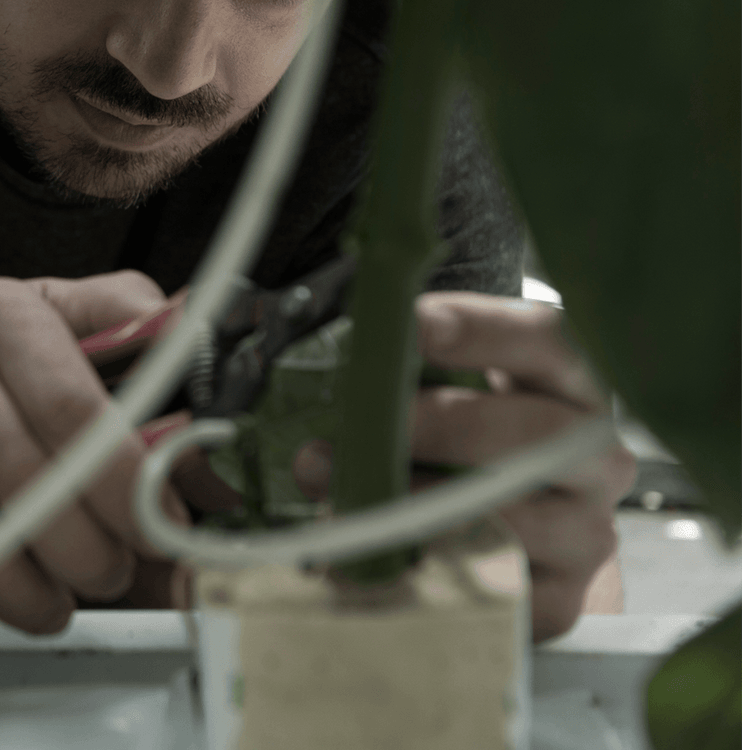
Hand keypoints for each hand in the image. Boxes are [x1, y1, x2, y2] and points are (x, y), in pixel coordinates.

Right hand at [0, 270, 190, 633]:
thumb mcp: (33, 309)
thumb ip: (119, 319)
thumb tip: (202, 337)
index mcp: (2, 313)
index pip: (78, 413)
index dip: (127, 487)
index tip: (158, 528)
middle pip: (33, 482)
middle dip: (87, 552)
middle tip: (109, 573)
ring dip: (29, 590)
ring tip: (55, 600)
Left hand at [292, 292, 636, 642]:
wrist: (533, 546)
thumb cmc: (475, 451)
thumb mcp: (455, 396)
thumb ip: (407, 380)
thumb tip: (326, 386)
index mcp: (571, 386)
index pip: (546, 340)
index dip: (481, 327)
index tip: (414, 323)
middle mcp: (596, 458)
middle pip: (536, 433)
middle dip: (442, 424)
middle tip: (364, 424)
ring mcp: (587, 532)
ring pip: (511, 519)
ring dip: (414, 506)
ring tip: (338, 498)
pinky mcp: (561, 599)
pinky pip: (492, 590)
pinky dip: (419, 573)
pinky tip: (365, 562)